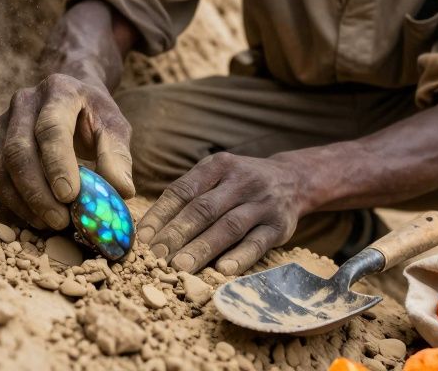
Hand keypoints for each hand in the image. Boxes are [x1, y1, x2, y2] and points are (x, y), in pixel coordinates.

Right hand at [0, 73, 134, 230]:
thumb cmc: (94, 116)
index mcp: (58, 91)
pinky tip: (33, 216)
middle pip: (18, 150)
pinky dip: (9, 204)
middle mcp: (23, 103)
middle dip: (38, 192)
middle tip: (60, 220)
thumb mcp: (114, 127)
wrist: (70, 98)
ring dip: (22, 202)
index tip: (71, 196)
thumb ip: (117, 155)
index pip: (51, 127)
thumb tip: (121, 190)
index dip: (58, 164)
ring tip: (49, 223)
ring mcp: (1, 123)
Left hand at [137, 152, 303, 275]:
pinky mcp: (279, 226)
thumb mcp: (217, 175)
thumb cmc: (240, 183)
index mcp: (219, 166)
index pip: (184, 190)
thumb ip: (189, 195)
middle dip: (177, 234)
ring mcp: (262, 203)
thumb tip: (150, 229)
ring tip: (179, 267)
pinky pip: (257, 243)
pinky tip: (221, 271)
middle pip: (204, 209)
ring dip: (202, 248)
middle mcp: (241, 181)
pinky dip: (239, 258)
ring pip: (228, 227)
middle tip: (156, 256)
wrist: (294, 179)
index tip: (143, 237)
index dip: (162, 214)